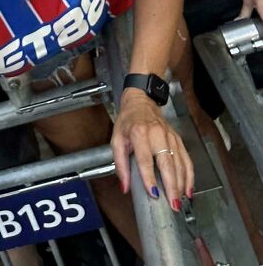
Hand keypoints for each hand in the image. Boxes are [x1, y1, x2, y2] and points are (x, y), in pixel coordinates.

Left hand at [112, 89, 192, 207]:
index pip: (145, 159)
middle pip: (167, 163)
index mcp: (139, 133)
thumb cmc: (128, 122)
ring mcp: (170, 137)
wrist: (141, 102)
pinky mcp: (178, 139)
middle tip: (173, 204)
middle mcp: (157, 134)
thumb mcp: (116, 139)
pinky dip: (189, 176)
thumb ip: (120, 164)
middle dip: (171, 186)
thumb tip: (124, 187)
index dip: (149, 177)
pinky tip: (188, 189)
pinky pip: (187, 160)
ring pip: (179, 163)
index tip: (153, 193)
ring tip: (180, 201)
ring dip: (181, 184)